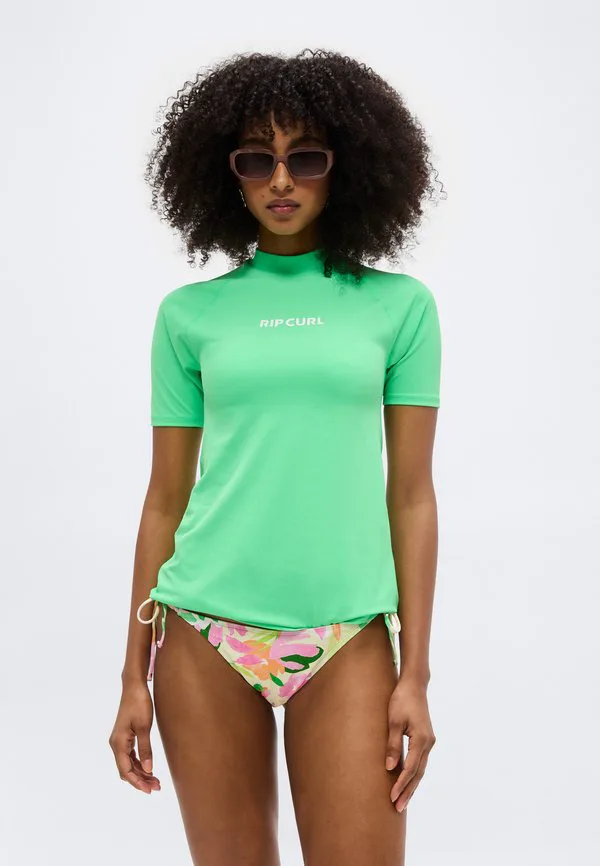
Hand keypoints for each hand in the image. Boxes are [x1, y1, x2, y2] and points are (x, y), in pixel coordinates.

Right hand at [109, 680, 160, 793]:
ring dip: (140, 773)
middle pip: (126, 770)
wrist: (134, 686)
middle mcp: (116, 744)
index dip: (137, 782)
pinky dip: (139, 764)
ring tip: (156, 781)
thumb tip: (149, 769)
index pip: (126, 770)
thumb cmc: (139, 703)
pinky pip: (130, 756)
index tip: (150, 790)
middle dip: (140, 780)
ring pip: (128, 764)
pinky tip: (149, 768)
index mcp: (118, 743)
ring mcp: (119, 740)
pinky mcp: (124, 736)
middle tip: (157, 787)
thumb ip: (146, 749)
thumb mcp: (144, 727)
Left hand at [385, 677, 435, 812]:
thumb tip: (390, 767)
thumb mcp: (394, 721)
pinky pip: (420, 762)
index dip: (401, 784)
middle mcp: (429, 743)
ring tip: (402, 801)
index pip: (411, 768)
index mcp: (422, 740)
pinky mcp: (425, 739)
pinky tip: (407, 782)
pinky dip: (414, 774)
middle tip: (398, 808)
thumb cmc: (402, 700)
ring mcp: (429, 742)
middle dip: (408, 791)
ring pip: (421, 769)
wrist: (414, 685)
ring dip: (412, 785)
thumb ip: (392, 744)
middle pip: (418, 773)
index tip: (392, 797)